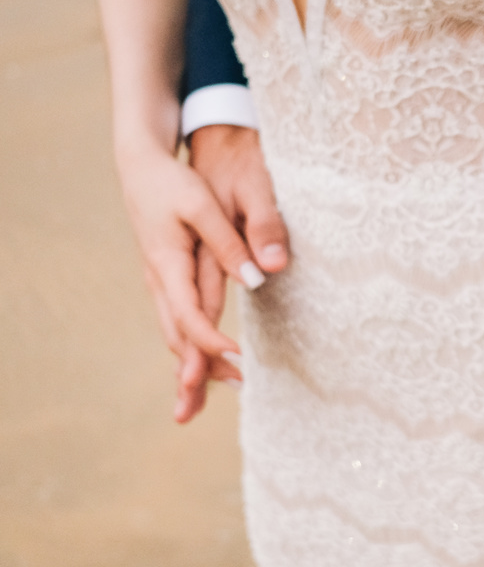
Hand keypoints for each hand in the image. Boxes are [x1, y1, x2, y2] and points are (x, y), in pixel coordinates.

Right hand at [116, 125, 286, 422]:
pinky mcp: (168, 278)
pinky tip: (200, 367)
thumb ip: (232, 242)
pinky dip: (189, 348)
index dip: (213, 344)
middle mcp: (160, 280)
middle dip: (196, 373)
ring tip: (204, 402)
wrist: (142, 165)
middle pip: (178, 337)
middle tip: (223, 398)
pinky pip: (177, 321)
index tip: (240, 361)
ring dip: (190, 367)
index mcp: (168, 265)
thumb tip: (259, 278)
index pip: (191, 317)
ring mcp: (160, 281)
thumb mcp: (204, 205)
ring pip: (175, 334)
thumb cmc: (175, 181)